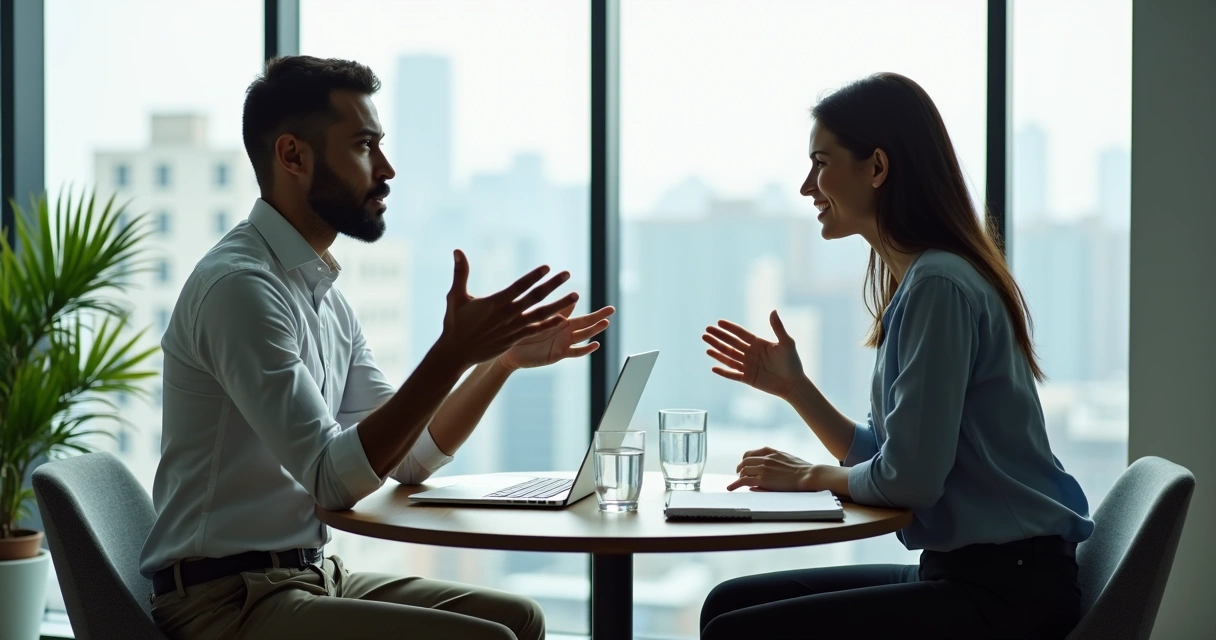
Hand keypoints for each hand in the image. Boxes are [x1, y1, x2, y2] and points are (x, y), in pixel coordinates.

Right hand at [436, 250, 577, 367]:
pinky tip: (564, 318)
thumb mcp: (456, 296)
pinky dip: (550, 324)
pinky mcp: (515, 339)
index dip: (534, 276)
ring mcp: (513, 328)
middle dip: (552, 285)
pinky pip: (537, 330)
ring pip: (541, 314)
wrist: (456, 353)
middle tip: (567, 273)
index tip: (547, 267)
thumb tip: (457, 250)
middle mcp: (507, 315)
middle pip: (534, 298)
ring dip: (560, 305)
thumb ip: (460, 273)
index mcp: (494, 303)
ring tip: (576, 296)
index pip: (519, 287)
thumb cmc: (455, 323)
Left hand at [499, 303, 614, 370]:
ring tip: (606, 323)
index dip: (594, 311)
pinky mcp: (558, 354)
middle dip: (599, 316)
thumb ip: (553, 308)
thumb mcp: (536, 316)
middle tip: (612, 310)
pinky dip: (585, 349)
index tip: (606, 306)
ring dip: (594, 329)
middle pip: (585, 323)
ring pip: (582, 335)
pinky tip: (596, 344)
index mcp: (559, 320)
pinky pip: (575, 352)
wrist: (508, 350)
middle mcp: (564, 331)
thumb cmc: (519, 330)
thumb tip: (570, 296)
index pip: (579, 313)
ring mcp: (563, 342)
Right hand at [703, 310, 805, 398]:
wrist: (794, 384)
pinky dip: (723, 372)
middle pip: (730, 344)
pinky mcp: (747, 379)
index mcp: (758, 343)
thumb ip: (778, 328)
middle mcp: (750, 353)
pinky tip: (713, 367)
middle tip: (706, 331)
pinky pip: (732, 375)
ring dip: (717, 351)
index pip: (740, 334)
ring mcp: (748, 366)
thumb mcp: (787, 343)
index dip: (729, 328)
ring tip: (706, 345)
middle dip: (718, 337)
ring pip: (728, 357)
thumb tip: (773, 310)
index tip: (718, 322)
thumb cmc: (793, 362)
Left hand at [727, 447, 813, 490]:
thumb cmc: (803, 469)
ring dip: (739, 476)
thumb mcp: (787, 458)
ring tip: (736, 483)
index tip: (744, 465)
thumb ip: (776, 460)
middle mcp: (765, 458)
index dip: (745, 460)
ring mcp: (762, 468)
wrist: (808, 475)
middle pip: (745, 461)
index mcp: (771, 451)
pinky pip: (743, 481)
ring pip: (743, 471)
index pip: (751, 453)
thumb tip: (766, 467)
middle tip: (739, 474)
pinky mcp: (762, 480)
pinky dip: (735, 484)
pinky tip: (731, 488)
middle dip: (741, 468)